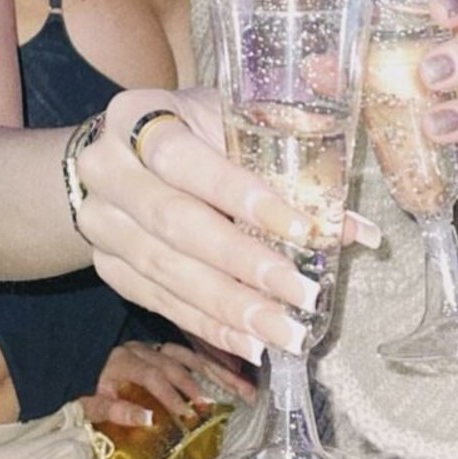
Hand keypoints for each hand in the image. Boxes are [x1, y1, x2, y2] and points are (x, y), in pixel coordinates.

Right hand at [75, 87, 378, 366]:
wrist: (120, 153)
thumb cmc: (195, 130)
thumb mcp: (229, 119)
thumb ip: (289, 158)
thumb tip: (357, 229)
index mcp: (137, 114)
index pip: (184, 159)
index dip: (240, 195)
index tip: (302, 228)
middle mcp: (105, 167)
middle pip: (174, 222)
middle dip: (243, 264)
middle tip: (301, 295)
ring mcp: (99, 221)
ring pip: (165, 270)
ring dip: (230, 307)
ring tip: (284, 332)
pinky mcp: (105, 264)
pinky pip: (158, 301)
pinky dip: (208, 326)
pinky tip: (250, 343)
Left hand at [78, 339, 255, 425]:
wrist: (76, 361)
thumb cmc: (86, 388)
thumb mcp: (91, 404)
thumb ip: (116, 411)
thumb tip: (149, 420)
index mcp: (126, 360)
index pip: (154, 376)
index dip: (173, 395)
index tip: (189, 415)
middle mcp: (145, 349)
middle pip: (179, 364)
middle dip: (202, 385)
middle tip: (224, 403)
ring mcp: (156, 347)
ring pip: (191, 355)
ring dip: (216, 371)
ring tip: (239, 386)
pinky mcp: (163, 349)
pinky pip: (192, 352)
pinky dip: (212, 361)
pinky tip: (232, 371)